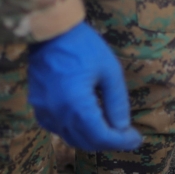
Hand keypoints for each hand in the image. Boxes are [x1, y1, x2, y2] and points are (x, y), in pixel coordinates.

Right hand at [28, 22, 142, 151]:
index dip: (121, 142)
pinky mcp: (38, 107)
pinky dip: (75, 131)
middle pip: (87, 142)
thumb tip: (122, 128)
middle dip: (109, 142)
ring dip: (92, 138)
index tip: (135, 138)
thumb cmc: (83, 46)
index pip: (101, 137)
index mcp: (77, 105)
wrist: (50, 30)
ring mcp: (45, 112)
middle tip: (125, 134)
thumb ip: (117, 103)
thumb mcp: (109, 71)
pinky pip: (58, 129)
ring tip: (109, 128)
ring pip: (72, 138)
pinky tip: (86, 121)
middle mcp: (58, 114)